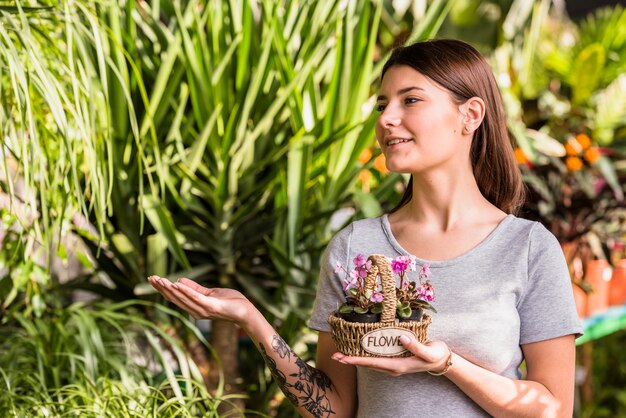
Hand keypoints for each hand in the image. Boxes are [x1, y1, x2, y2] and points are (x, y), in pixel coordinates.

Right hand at [148, 276, 253, 325]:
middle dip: (162, 288)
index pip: (175, 297)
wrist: (245, 311)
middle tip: (150, 278)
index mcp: (194, 307)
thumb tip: (179, 280)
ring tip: (160, 280)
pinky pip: (195, 297)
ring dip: (170, 288)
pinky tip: (177, 283)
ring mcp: (202, 310)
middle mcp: (195, 310)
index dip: (163, 289)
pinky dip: (185, 291)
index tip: (153, 279)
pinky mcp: (211, 306)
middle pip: (175, 298)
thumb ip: (194, 288)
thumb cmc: (230, 302)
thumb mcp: (210, 292)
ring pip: (182, 298)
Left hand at [331, 336, 449, 376]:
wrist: (443, 360)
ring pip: (370, 363)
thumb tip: (401, 337)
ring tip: (341, 354)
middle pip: (367, 364)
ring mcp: (393, 365)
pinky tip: (357, 351)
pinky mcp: (394, 361)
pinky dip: (364, 356)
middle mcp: (393, 368)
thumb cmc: (436, 355)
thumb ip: (416, 346)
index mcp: (398, 366)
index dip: (357, 360)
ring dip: (355, 358)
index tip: (344, 358)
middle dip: (351, 360)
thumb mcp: (429, 351)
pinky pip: (375, 360)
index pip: (373, 363)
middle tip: (335, 355)